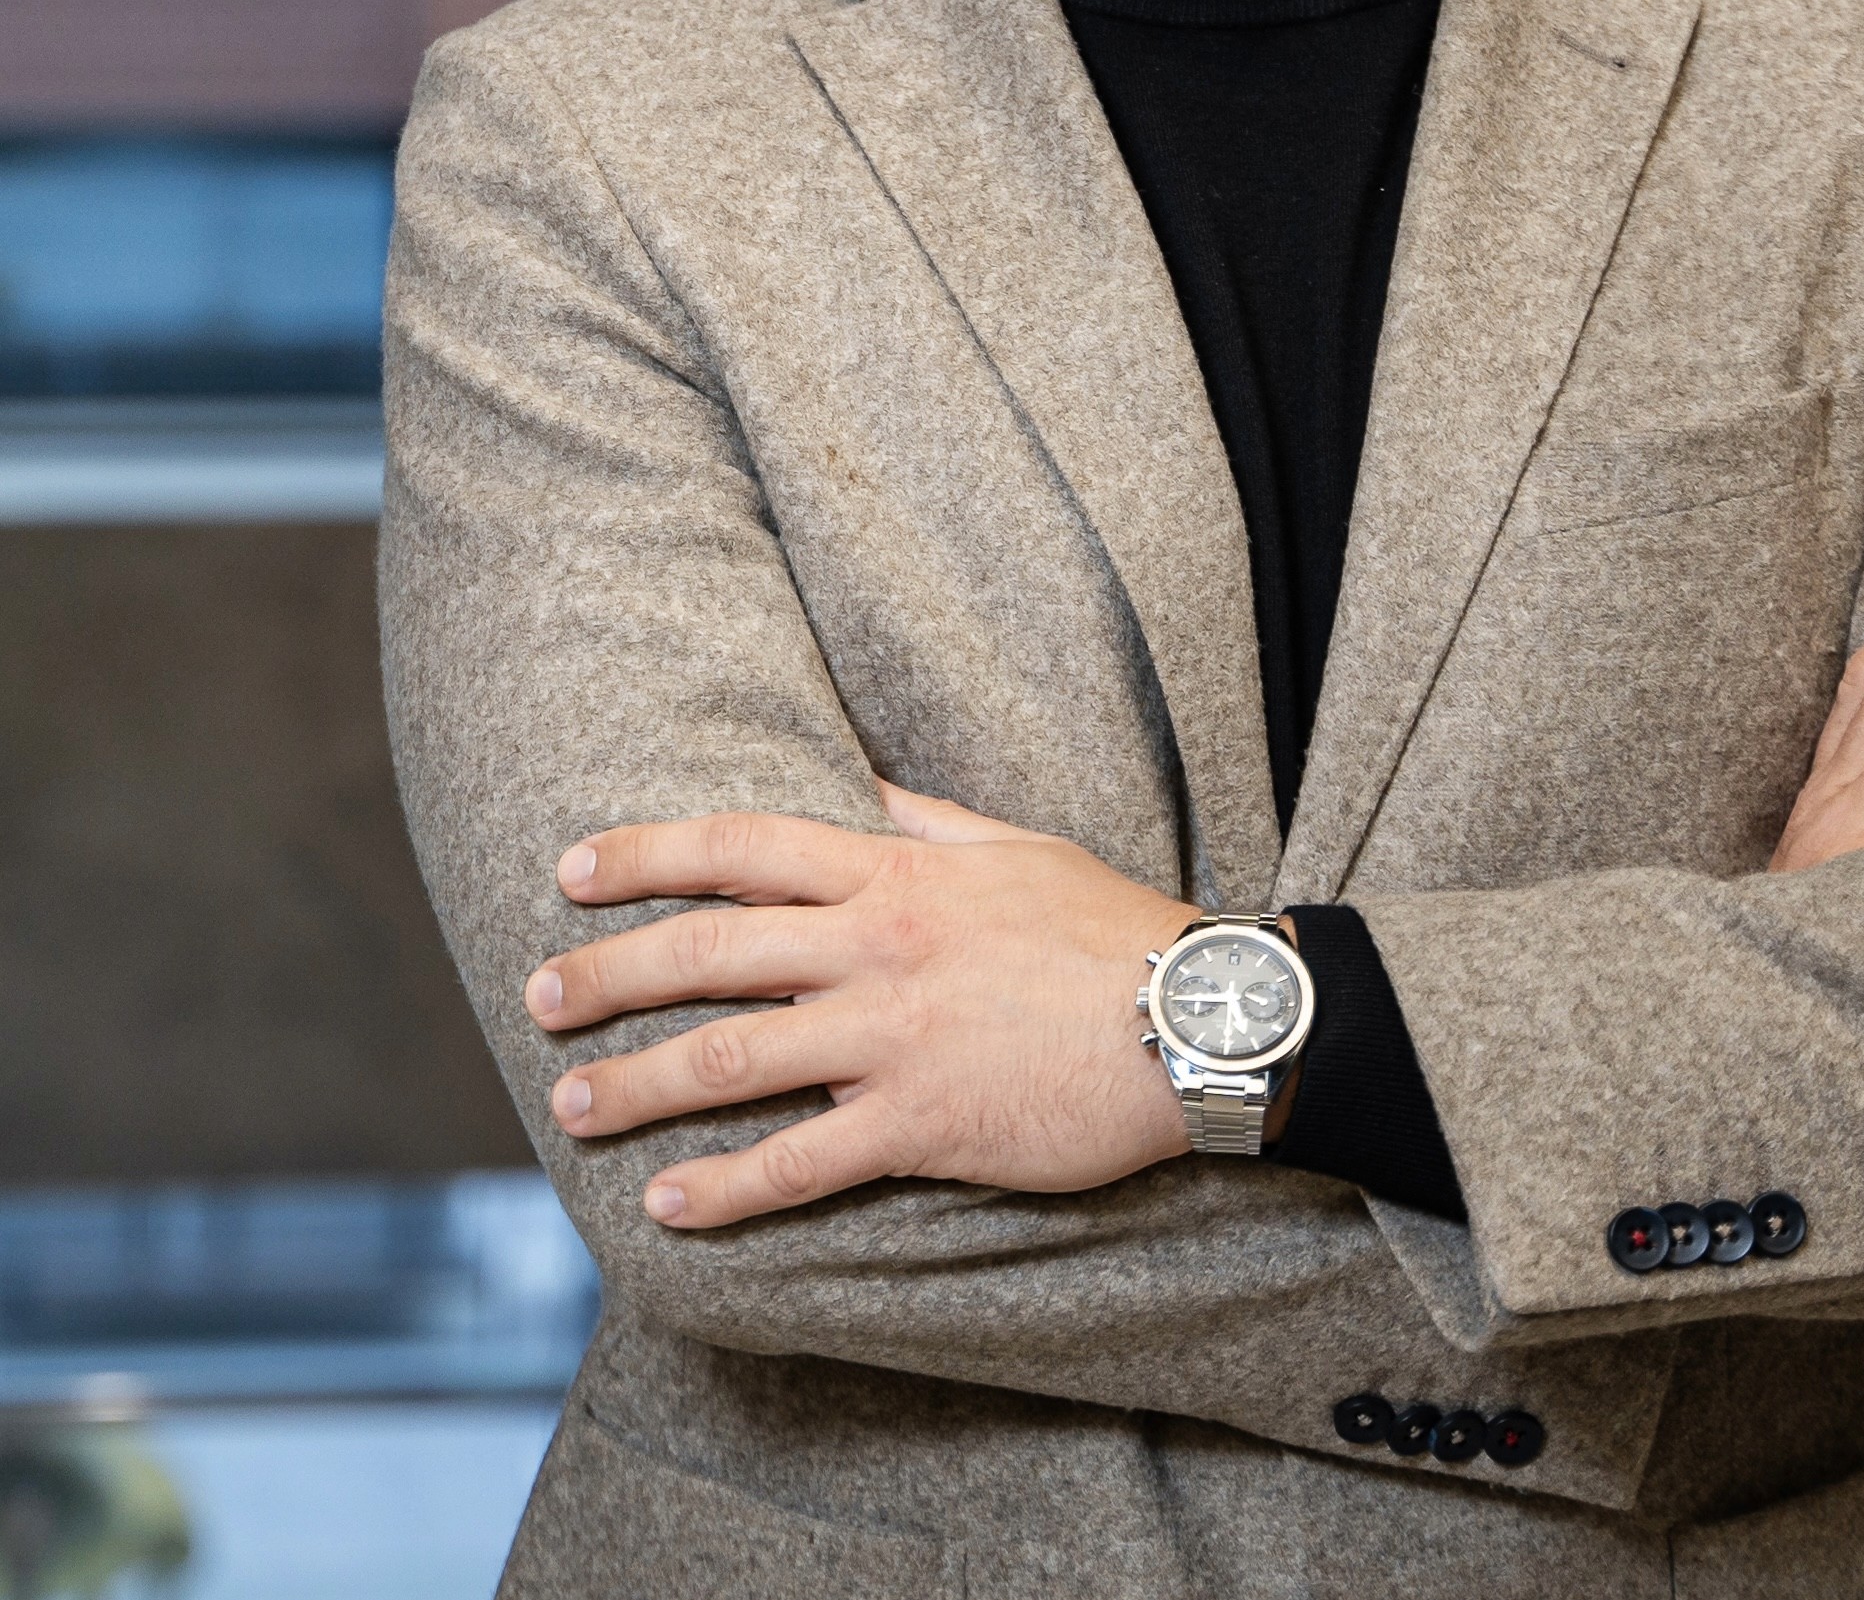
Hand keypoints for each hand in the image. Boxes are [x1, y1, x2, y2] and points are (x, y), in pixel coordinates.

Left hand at [524, 783, 1197, 1228]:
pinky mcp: (921, 1123)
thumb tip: (860, 784)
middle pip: (711, 953)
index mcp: (896, 873)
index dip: (648, 855)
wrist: (1197, 1017)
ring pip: (733, 1059)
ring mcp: (893, 1037)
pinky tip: (671, 1207)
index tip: (572, 868)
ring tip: (571, 1104)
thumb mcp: (1014, 846)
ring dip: (639, 1082)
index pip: (743, 849)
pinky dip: (726, 1189)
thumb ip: (925, 819)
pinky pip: (801, 1161)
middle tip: (537, 995)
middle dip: (609, 973)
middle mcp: (877, 948)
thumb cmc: (1109, 928)